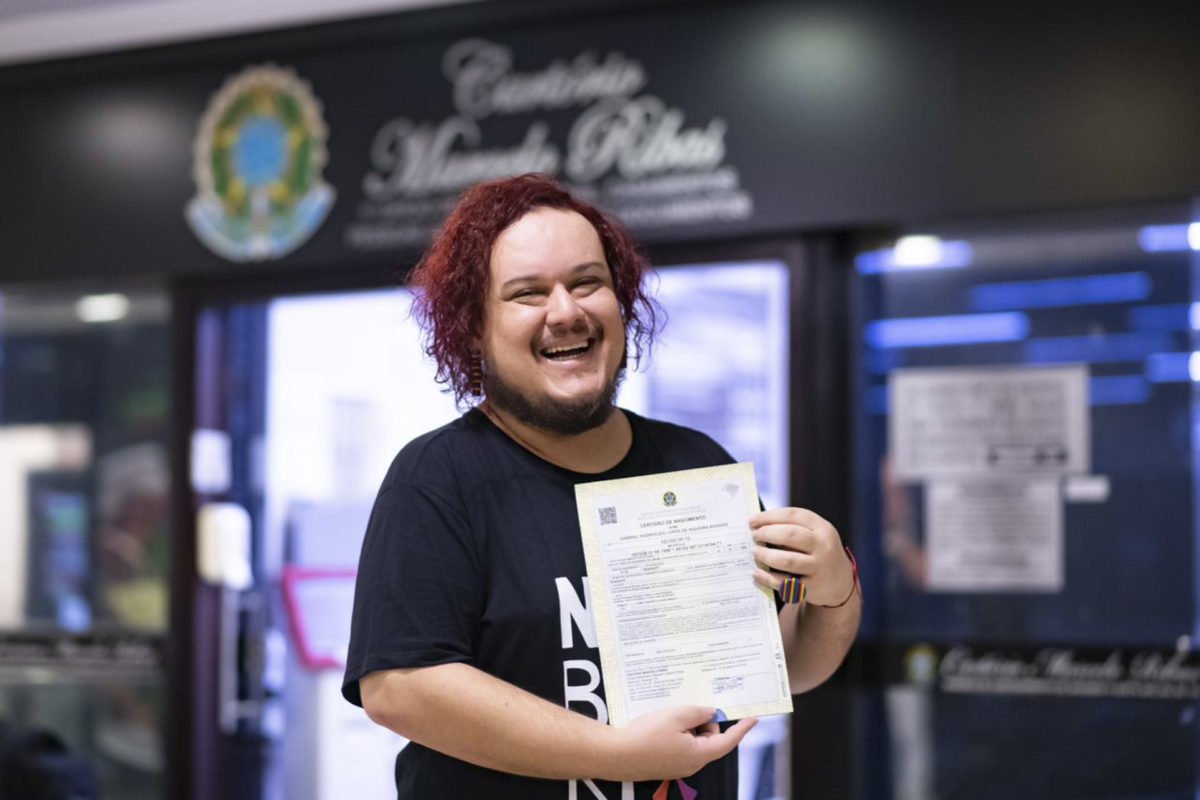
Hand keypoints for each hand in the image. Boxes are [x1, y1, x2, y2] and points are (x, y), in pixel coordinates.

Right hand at [609, 706, 756, 781]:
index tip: (753, 719)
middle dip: (705, 721)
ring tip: (671, 715)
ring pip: (694, 740)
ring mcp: (678, 766)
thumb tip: (710, 713)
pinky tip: (662, 723)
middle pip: (710, 739)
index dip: (742, 729)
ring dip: (688, 725)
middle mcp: (692, 764)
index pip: (728, 741)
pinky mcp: (665, 763)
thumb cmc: (646, 735)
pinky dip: (678, 732)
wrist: (616, 754)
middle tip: (691, 707)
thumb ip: (698, 712)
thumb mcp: (677, 716)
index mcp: (700, 754)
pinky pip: (680, 745)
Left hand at [751, 507, 852, 606]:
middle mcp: (823, 546)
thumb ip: (793, 527)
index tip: (752, 520)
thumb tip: (758, 524)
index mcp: (823, 528)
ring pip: (786, 560)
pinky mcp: (812, 588)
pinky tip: (757, 573)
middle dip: (766, 533)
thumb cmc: (819, 552)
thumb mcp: (816, 534)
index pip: (792, 516)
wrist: (840, 582)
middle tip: (754, 536)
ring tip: (755, 552)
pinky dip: (767, 577)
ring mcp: (819, 568)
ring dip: (765, 555)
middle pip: (789, 535)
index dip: (769, 516)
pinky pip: (784, 582)